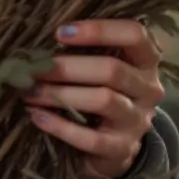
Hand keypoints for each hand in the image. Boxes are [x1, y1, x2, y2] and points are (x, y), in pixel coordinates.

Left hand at [22, 19, 164, 178]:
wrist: (115, 144)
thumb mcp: (103, 67)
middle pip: (112, 70)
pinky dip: (61, 126)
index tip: (60, 33)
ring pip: (103, 100)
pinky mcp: (122, 148)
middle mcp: (148, 88)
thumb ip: (85, 51)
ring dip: (61, 94)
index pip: (135, 34)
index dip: (99, 30)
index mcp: (145, 60)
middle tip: (34, 68)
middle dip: (68, 67)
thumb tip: (40, 40)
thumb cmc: (102, 91)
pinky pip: (92, 138)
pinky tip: (37, 116)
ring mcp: (138, 120)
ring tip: (30, 92)